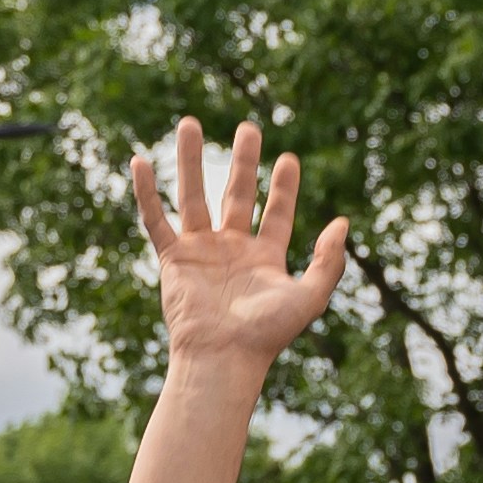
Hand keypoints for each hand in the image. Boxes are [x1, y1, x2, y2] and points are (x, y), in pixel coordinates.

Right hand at [129, 119, 348, 384]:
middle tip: (248, 128)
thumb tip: (343, 223)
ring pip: (193, 196)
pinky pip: (156, 220)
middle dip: (242, 162)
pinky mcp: (173, 259)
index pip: (275, 213)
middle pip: (236, 194)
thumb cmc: (266, 335)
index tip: (288, 159)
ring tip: (189, 123)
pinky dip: (147, 193)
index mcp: (264, 258)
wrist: (223, 358)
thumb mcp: (310, 296)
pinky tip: (140, 162)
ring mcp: (200, 252)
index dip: (283, 187)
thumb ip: (329, 261)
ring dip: (189, 160)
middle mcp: (231, 250)